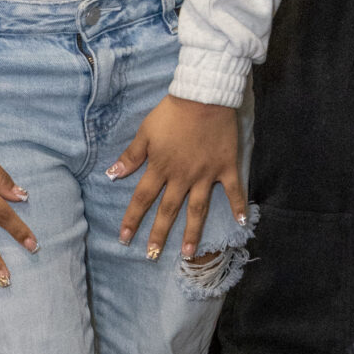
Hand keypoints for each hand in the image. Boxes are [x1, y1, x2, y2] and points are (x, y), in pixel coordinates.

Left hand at [108, 97, 244, 261]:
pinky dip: (239, 205)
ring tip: (187, 254)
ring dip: (192, 233)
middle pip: (168, 210)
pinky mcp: (226, 167)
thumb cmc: (172, 112)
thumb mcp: (145, 131)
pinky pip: (233, 190)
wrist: (204, 96)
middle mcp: (182, 176)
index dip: (132, 219)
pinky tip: (242, 223)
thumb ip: (131, 156)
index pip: (142, 198)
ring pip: (197, 209)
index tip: (124, 239)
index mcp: (160, 167)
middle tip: (151, 256)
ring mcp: (205, 174)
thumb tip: (111, 175)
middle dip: (158, 234)